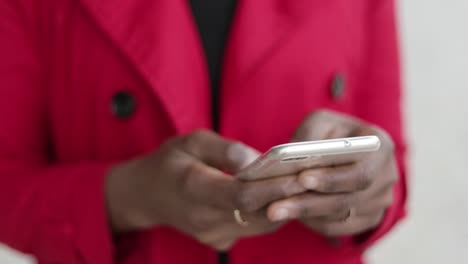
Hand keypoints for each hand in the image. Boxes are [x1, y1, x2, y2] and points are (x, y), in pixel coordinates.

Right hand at [106, 130, 305, 249]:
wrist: (146, 195)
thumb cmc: (169, 162)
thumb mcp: (190, 141)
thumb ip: (223, 149)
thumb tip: (254, 160)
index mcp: (193, 188)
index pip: (241, 194)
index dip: (273, 186)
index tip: (300, 174)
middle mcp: (203, 218)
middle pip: (257, 213)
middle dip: (288, 196)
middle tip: (315, 178)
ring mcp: (211, 234)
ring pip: (260, 225)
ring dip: (284, 206)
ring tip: (307, 185)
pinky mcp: (219, 241)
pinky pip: (254, 228)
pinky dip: (272, 213)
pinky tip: (284, 196)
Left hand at [266, 110, 397, 236]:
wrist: (347, 152)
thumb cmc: (330, 133)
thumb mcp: (321, 123)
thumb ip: (309, 136)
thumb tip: (290, 157)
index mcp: (380, 146)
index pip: (359, 170)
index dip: (331, 177)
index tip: (302, 179)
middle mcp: (387, 177)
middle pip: (350, 198)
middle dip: (310, 202)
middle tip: (276, 206)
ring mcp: (381, 201)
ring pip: (340, 215)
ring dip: (305, 214)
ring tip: (274, 211)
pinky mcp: (369, 218)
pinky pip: (338, 227)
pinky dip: (313, 222)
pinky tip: (290, 214)